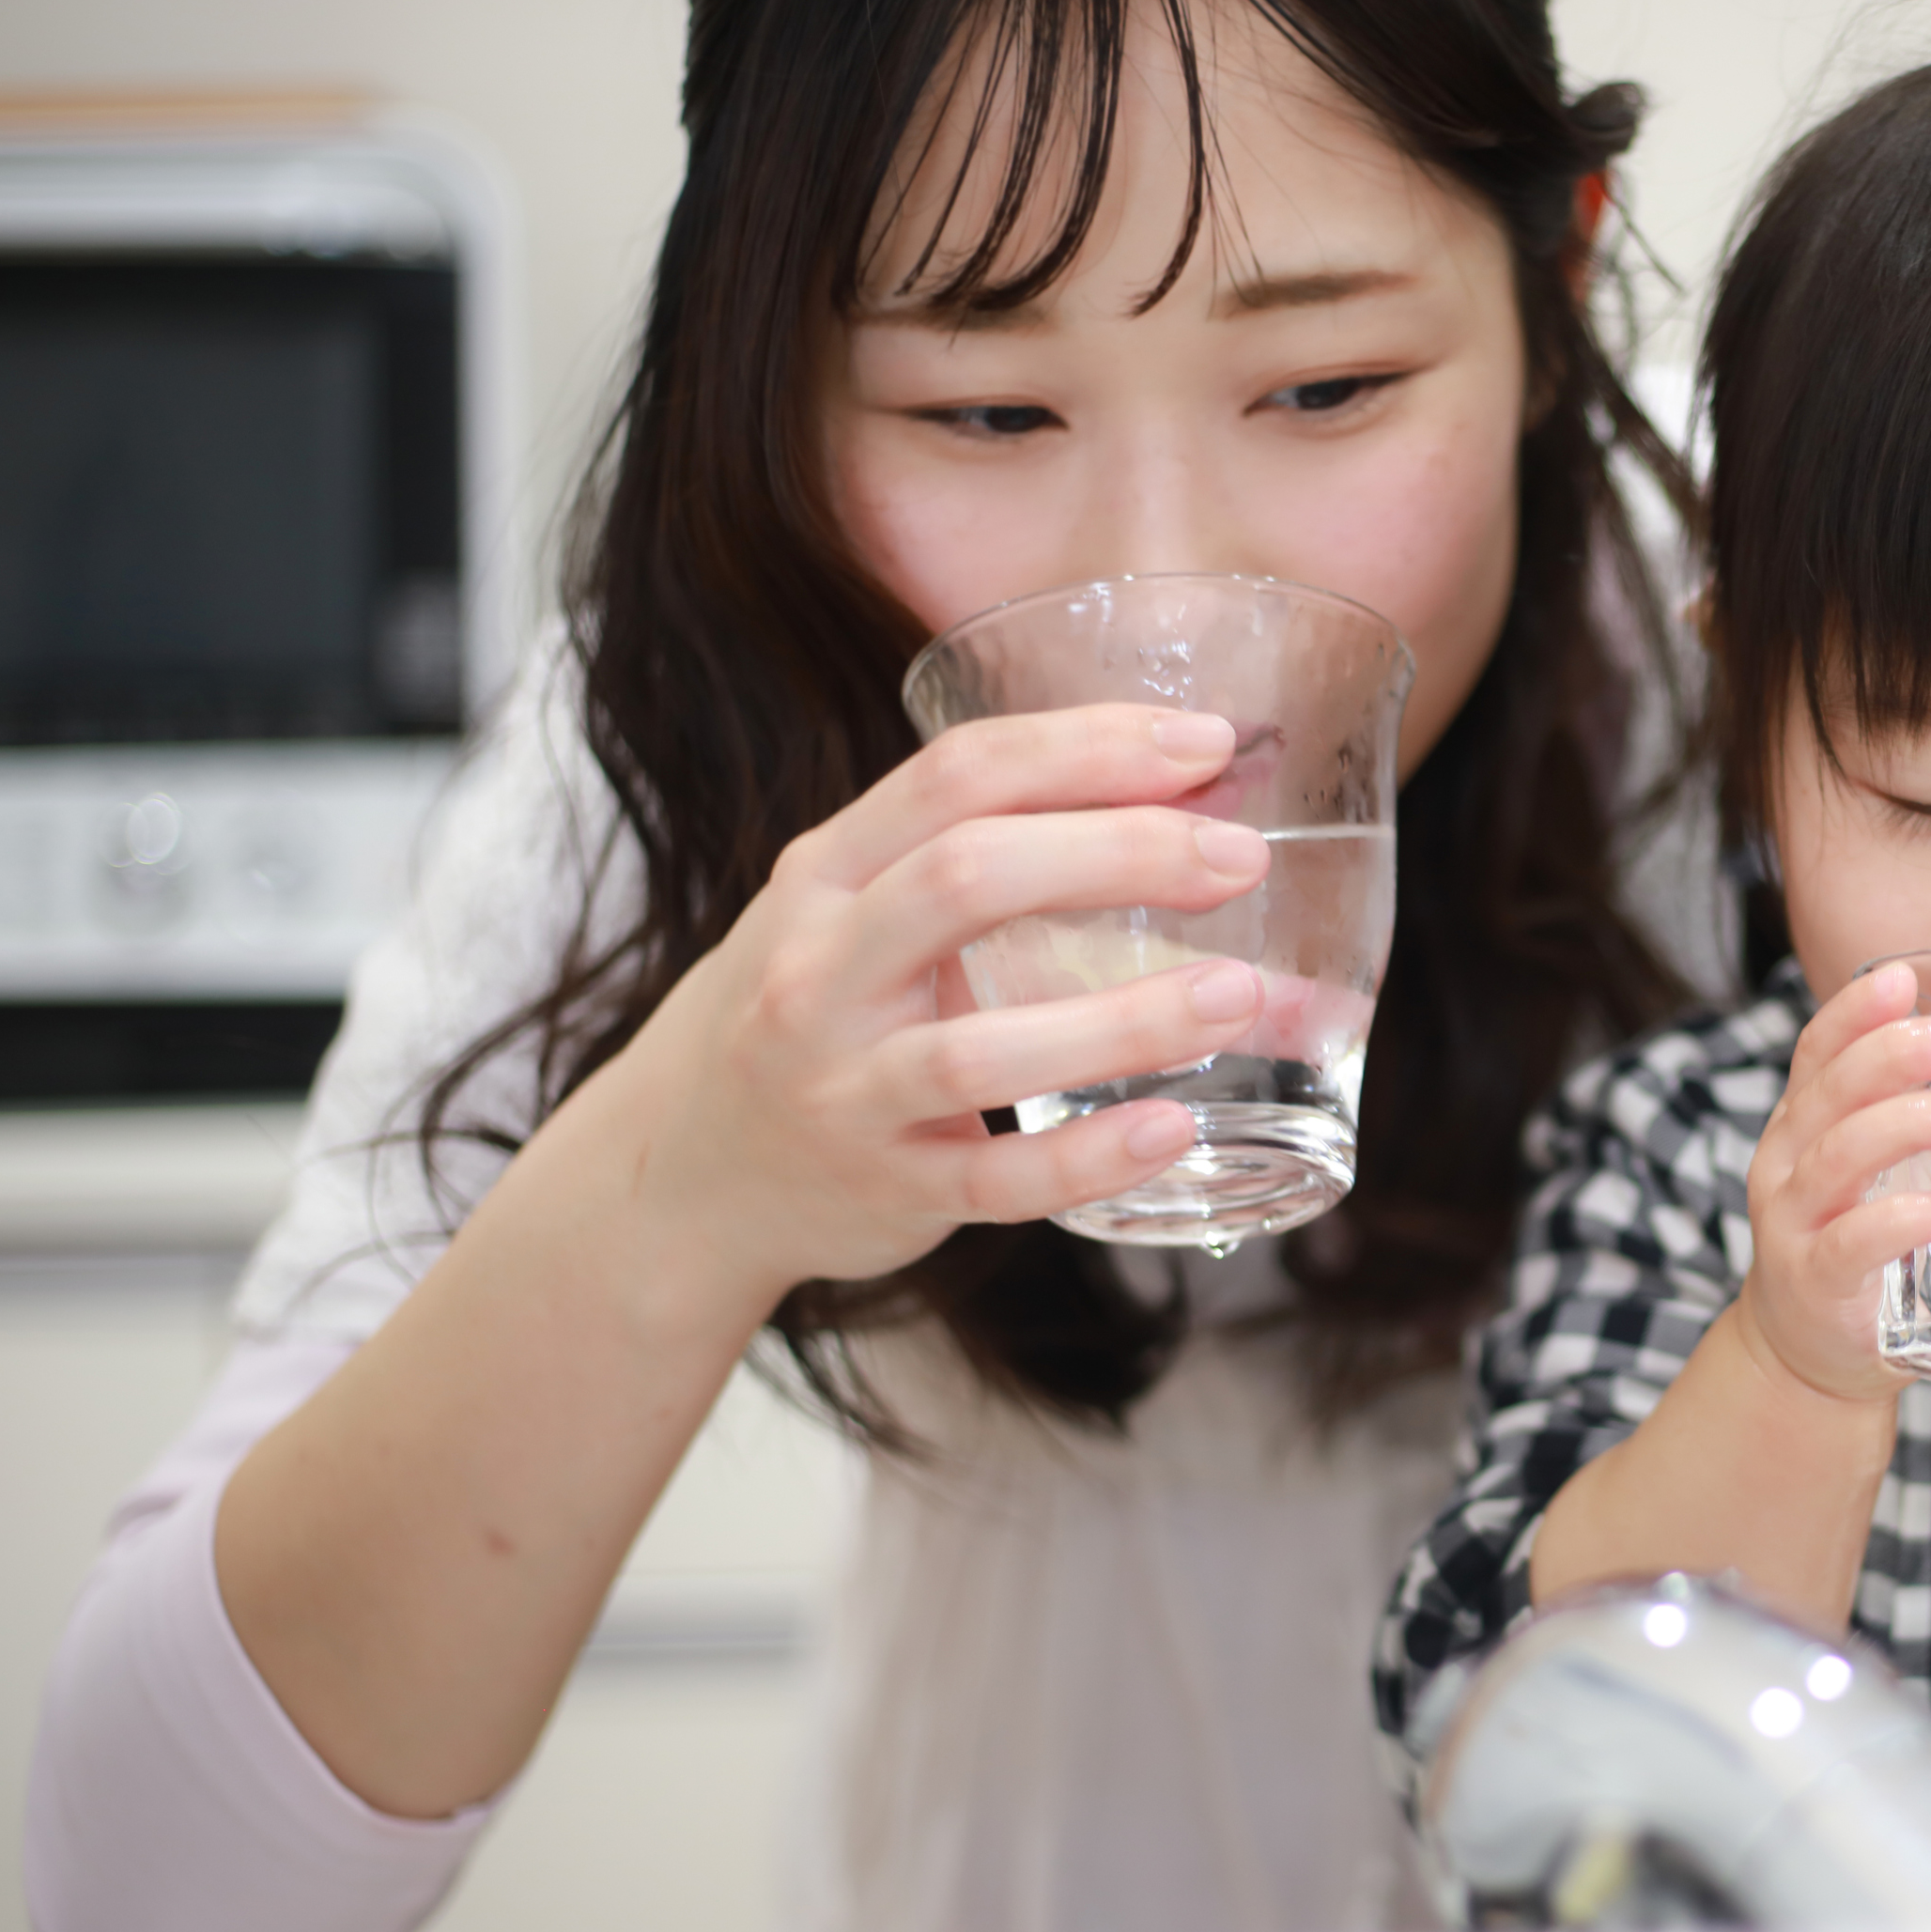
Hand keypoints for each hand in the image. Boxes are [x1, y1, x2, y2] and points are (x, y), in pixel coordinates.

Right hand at [571, 702, 1273, 1317]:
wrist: (691, 1167)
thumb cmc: (819, 1009)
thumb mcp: (856, 909)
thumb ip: (985, 855)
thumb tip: (1196, 797)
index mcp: (826, 874)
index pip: (958, 776)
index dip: (1088, 747)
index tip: (1207, 741)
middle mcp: (821, 974)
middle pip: (967, 880)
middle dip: (1118, 853)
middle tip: (1239, 855)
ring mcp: (845, 1090)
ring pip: (981, 1050)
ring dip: (1124, 1019)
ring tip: (1238, 994)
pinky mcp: (885, 1190)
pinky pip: (997, 1182)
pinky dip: (1089, 1156)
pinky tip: (1174, 1128)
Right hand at [1731, 958, 1930, 1405]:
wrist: (1804, 1353)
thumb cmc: (1856, 1246)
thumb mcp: (1871, 1173)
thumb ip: (1914, 1123)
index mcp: (1802, 1126)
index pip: (1817, 1053)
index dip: (1856, 1012)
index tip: (1905, 978)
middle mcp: (1788, 1164)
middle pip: (1831, 1093)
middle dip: (1894, 1055)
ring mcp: (1795, 1223)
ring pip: (1841, 1156)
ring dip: (1911, 1124)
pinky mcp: (1817, 1281)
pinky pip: (1854, 1242)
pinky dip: (1905, 1220)